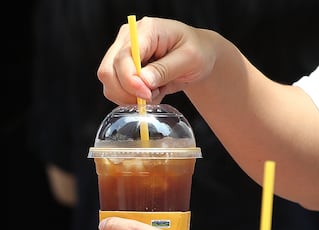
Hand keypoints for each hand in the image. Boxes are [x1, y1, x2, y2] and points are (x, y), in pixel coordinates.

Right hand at [97, 16, 216, 104]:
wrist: (200, 55)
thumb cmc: (198, 51)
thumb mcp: (190, 59)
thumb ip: (166, 69)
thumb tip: (143, 81)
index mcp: (146, 31)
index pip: (124, 56)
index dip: (130, 80)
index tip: (147, 94)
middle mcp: (128, 40)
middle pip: (108, 71)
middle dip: (127, 92)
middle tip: (151, 99)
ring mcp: (124, 55)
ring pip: (110, 83)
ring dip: (130, 97)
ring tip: (156, 93)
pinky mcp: (125, 70)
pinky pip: (118, 90)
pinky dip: (133, 99)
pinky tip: (152, 94)